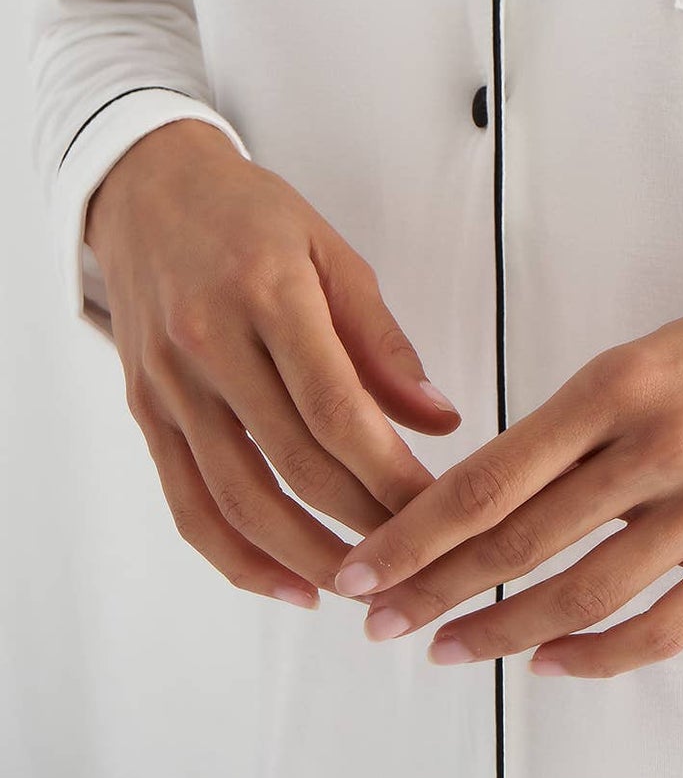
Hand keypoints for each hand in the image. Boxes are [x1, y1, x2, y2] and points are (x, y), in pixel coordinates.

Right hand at [85, 119, 460, 608]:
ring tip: (363, 586)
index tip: (440, 506)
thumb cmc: (250, 216)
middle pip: (294, 462)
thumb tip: (440, 418)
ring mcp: (171, 386)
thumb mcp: (332, 251)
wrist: (149, 191)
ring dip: (305, 557)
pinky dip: (235, 558)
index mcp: (268, 292)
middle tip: (418, 555)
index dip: (390, 470)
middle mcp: (211, 344)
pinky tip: (286, 583)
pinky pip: (188, 505)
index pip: (337, 407)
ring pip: (238, 499)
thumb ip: (383, 340)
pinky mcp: (147, 413)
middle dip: (363, 521)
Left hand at [329, 282, 682, 676]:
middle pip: (520, 540)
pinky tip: (547, 662)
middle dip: (434, 588)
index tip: (362, 566)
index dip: (416, 531)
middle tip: (377, 620)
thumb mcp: (647, 358)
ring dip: (501, 631)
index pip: (492, 475)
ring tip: (447, 648)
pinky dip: (596, 656)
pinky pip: (662, 625)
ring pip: (582, 593)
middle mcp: (660, 443)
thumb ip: (573, 425)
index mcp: (619, 383)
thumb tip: (480, 499)